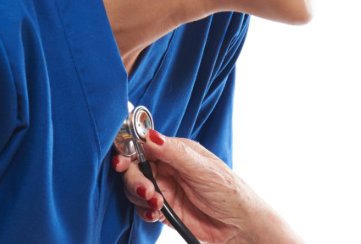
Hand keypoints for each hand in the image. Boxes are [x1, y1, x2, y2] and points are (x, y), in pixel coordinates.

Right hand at [111, 130, 299, 243]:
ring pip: (134, 188)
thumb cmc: (229, 191)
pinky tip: (156, 214)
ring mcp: (163, 188)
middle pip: (133, 168)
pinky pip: (142, 208)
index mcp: (175, 151)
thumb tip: (150, 135)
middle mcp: (166, 168)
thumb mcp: (202, 168)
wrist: (239, 225)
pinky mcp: (163, 208)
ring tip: (157, 203)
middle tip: (147, 189)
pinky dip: (144, 211)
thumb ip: (174, 152)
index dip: (128, 150)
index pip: (143, 144)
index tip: (121, 161)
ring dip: (140, 196)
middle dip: (134, 179)